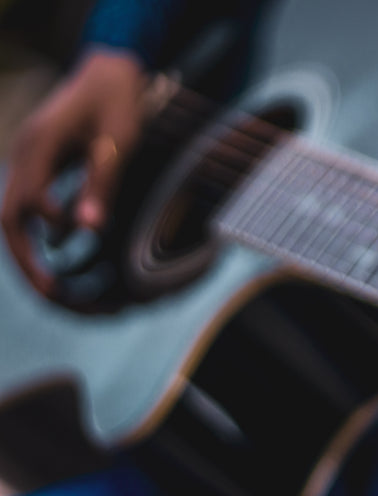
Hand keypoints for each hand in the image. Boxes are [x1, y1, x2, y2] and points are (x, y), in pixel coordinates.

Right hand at [1, 50, 146, 295]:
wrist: (109, 70)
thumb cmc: (119, 101)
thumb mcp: (119, 140)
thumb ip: (101, 181)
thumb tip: (87, 230)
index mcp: (40, 144)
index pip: (27, 199)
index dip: (44, 230)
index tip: (72, 248)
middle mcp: (24, 154)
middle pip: (10, 217)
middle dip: (26, 260)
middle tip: (52, 294)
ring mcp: (27, 161)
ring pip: (15, 216)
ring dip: (30, 253)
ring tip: (55, 289)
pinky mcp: (39, 167)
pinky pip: (30, 207)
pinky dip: (40, 234)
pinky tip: (62, 258)